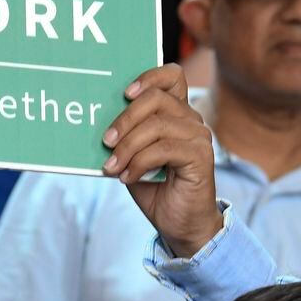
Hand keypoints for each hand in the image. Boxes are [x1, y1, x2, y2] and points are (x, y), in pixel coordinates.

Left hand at [102, 64, 222, 257]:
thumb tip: (99, 125)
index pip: (171, 76)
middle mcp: (192, 120)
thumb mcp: (133, 157)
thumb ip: (125, 137)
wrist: (180, 225)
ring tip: (112, 166)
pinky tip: (128, 177)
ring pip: (157, 125)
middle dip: (125, 118)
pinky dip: (139, 162)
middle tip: (106, 141)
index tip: (124, 93)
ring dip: (128, 146)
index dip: (148, 77)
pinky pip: (163, 149)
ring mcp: (199, 137)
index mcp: (177, 113)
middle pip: (157, 98)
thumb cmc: (156, 189)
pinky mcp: (201, 157)